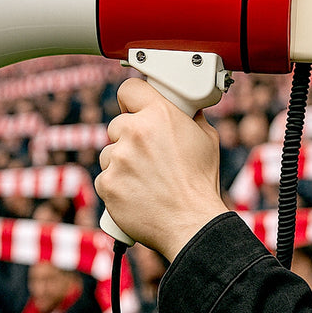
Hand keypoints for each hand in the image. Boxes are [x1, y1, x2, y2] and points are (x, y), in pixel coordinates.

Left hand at [96, 78, 229, 259]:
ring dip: (121, 163)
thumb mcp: (206, 138)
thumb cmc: (200, 183)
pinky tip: (136, 193)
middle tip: (148, 156)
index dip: (132, 99)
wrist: (191, 224)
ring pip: (109, 153)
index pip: (129, 89)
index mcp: (160, 114)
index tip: (133, 108)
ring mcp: (118, 158)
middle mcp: (136, 132)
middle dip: (128, 138)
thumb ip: (189, 117)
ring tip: (145, 180)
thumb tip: (184, 107)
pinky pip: (105, 177)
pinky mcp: (107, 183)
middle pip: (117, 124)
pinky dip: (116, 186)